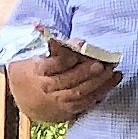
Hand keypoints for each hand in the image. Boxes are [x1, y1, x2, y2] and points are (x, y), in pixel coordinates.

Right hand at [5, 42, 119, 124]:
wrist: (23, 99)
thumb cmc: (28, 70)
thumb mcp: (27, 53)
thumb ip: (40, 41)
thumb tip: (44, 27)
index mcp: (36, 71)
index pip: (54, 63)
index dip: (68, 55)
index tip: (81, 44)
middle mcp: (46, 88)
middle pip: (70, 80)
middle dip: (89, 71)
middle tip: (106, 62)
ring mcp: (56, 101)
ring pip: (80, 93)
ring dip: (100, 82)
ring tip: (114, 71)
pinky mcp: (66, 110)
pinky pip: (85, 103)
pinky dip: (100, 93)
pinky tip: (112, 82)